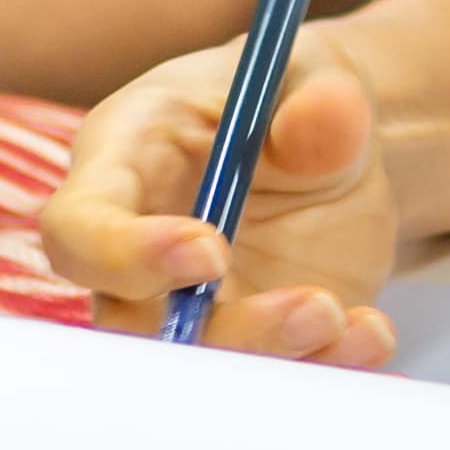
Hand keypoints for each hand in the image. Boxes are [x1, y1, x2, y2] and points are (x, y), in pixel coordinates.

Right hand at [34, 28, 403, 364]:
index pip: (79, 229)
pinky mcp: (248, 341)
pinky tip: (371, 333)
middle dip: (217, 333)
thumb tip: (329, 115)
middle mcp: (137, 253)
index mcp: (122, 163)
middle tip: (313, 306)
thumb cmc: (287, 95)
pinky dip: (323, 366)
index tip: (211, 251)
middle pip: (132, 325)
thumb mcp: (311, 76)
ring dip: (273, 355)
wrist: (333, 144)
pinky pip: (271, 374)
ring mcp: (188, 308)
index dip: (126, 254)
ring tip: (345, 317)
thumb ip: (318, 99)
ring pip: (200, 364)